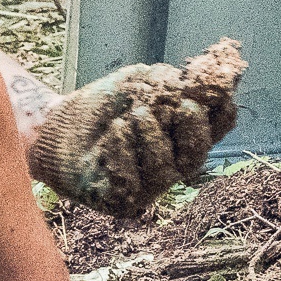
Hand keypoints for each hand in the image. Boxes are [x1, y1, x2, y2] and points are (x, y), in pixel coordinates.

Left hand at [29, 59, 235, 218]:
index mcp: (181, 133)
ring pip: (167, 171)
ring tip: (134, 115)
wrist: (58, 127)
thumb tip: (201, 79)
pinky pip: (134, 183)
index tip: (217, 93)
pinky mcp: (123, 201)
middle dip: (195, 131)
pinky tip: (113, 131)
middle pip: (198, 156)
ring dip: (153, 137)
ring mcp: (148, 186)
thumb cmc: (104, 104)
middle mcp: (171, 163)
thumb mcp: (139, 83)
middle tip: (183, 107)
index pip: (217, 128)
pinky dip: (125, 151)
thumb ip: (169, 82)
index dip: (223, 111)